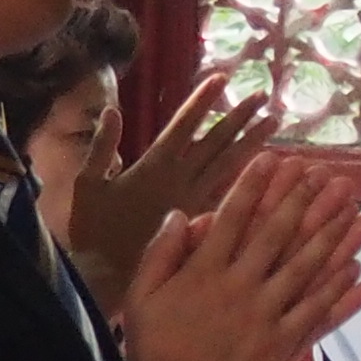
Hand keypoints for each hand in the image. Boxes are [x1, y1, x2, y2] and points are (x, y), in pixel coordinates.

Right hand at [61, 66, 282, 304]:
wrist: (106, 283)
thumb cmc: (92, 234)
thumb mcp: (86, 187)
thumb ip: (101, 149)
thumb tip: (112, 110)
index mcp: (154, 169)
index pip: (184, 127)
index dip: (202, 101)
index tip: (222, 77)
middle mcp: (181, 183)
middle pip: (216, 144)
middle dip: (239, 118)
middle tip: (263, 97)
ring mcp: (194, 204)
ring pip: (230, 168)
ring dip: (253, 145)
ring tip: (274, 125)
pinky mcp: (200, 226)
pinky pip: (231, 199)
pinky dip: (251, 184)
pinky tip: (267, 174)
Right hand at [114, 150, 360, 360]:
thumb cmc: (152, 347)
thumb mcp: (140, 295)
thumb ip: (160, 251)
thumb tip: (181, 213)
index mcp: (204, 272)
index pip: (234, 217)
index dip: (256, 185)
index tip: (276, 159)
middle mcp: (240, 288)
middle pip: (279, 235)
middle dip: (306, 200)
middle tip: (330, 174)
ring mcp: (266, 317)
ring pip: (307, 270)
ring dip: (337, 239)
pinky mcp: (282, 346)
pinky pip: (316, 316)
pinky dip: (339, 296)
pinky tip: (360, 273)